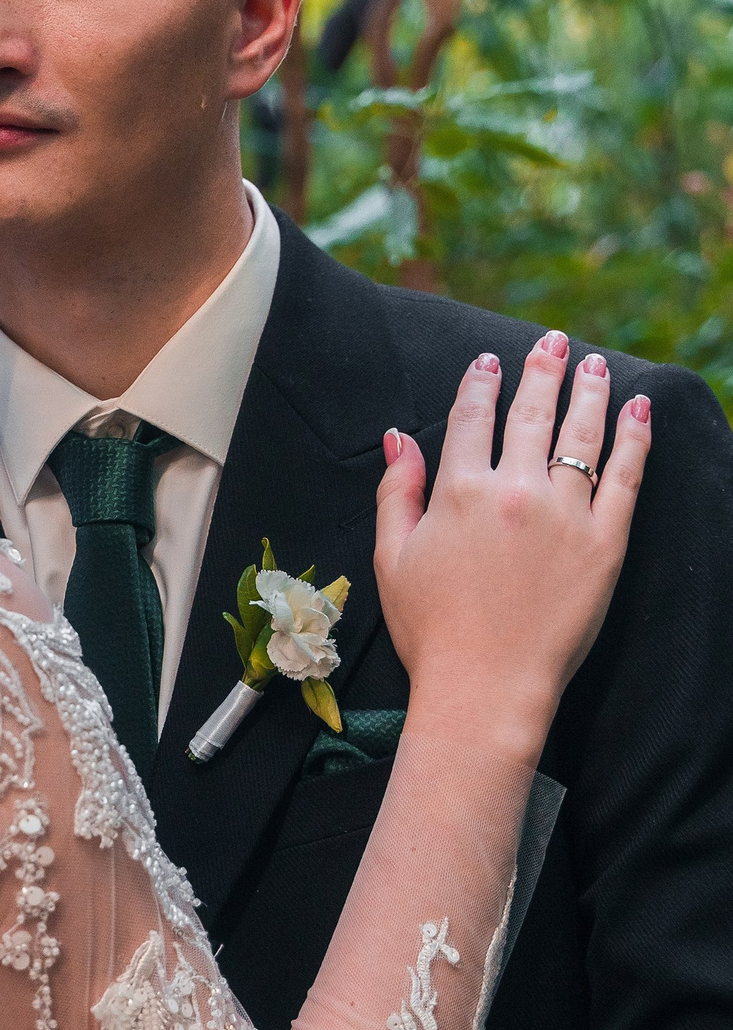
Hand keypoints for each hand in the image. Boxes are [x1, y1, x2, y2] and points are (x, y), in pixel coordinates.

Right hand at [376, 334, 648, 753]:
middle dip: (542, 371)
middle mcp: (515, 492)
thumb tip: (398, 437)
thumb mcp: (392, 557)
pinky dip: (633, 438)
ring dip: (590, 392)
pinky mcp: (606, 542)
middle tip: (554, 342)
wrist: (486, 687)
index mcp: (460, 493)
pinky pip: (626, 476)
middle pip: (532, 415)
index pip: (472, 419)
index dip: (479, 384)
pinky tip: (638, 410)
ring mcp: (566, 515)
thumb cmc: (430, 629)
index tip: (488, 362)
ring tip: (595, 365)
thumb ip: (397, 491)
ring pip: (582, 435)